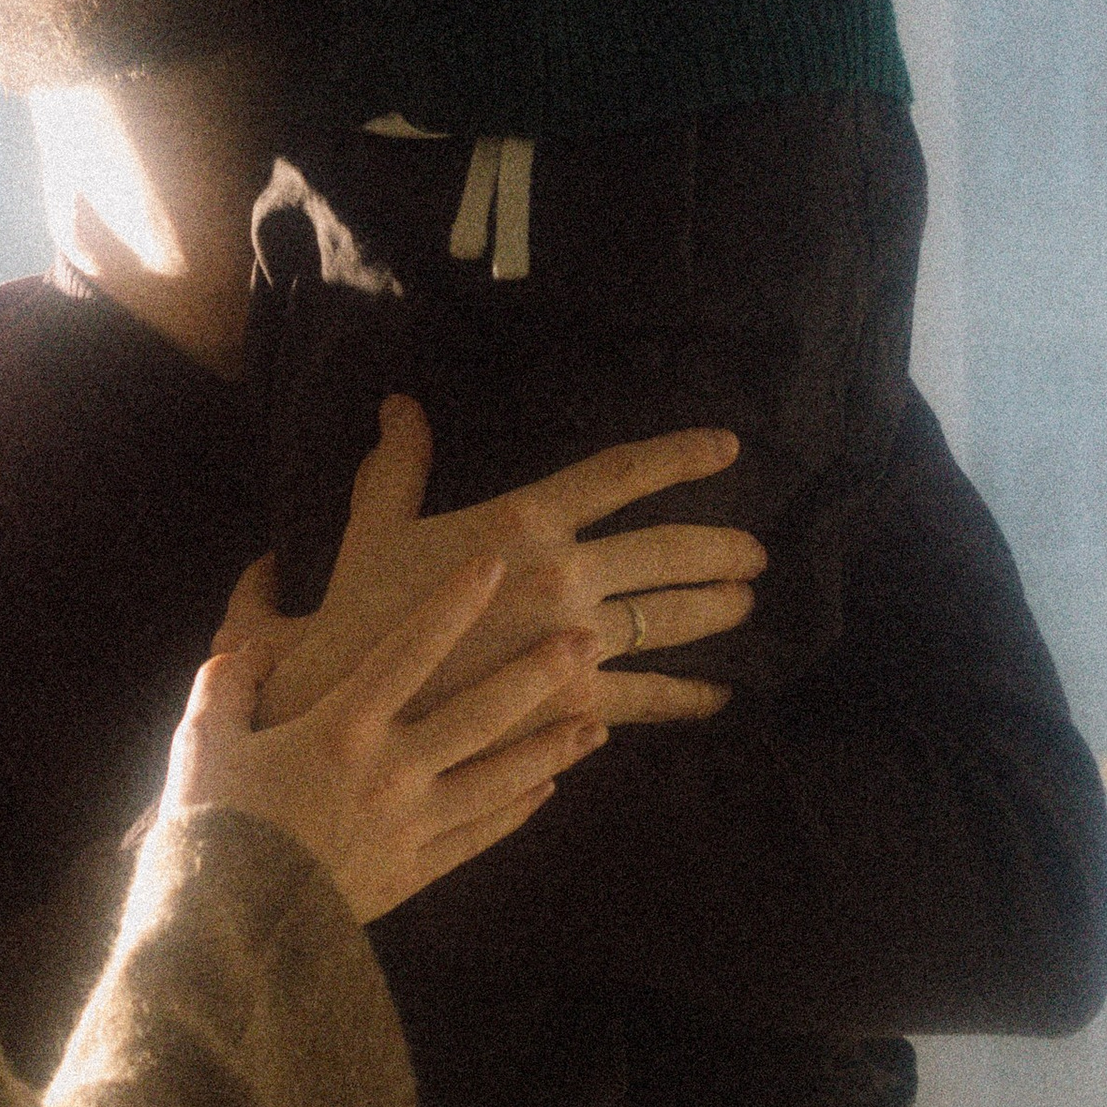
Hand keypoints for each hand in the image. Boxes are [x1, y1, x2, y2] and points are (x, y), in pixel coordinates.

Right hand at [162, 557, 607, 926]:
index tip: (493, 564)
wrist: (227, 931)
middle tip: (585, 636)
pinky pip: (480, 835)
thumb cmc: (208, 826)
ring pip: (498, 778)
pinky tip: (547, 790)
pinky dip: (517, 810)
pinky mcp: (415, 871)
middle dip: (535, 671)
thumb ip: (230, 685)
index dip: (451, 603)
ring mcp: (411, 825)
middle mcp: (390, 772)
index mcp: (339, 729)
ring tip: (597, 723)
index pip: (408, 650)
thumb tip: (248, 651)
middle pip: (479, 712)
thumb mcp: (203, 740)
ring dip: (550, 747)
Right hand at [223, 397, 764, 735]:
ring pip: (671, 620)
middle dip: (721, 550)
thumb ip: (400, 463)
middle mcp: (563, 573)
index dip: (680, 456)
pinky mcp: (573, 703)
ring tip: (743, 605)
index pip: (619, 474)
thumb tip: (399, 403)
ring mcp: (574, 640)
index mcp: (523, 519)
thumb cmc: (359, 609)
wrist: (352, 699)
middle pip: (668, 552)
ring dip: (716, 611)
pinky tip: (715, 695)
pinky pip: (651, 696)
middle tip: (754, 554)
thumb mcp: (375, 525)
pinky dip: (690, 695)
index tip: (730, 447)